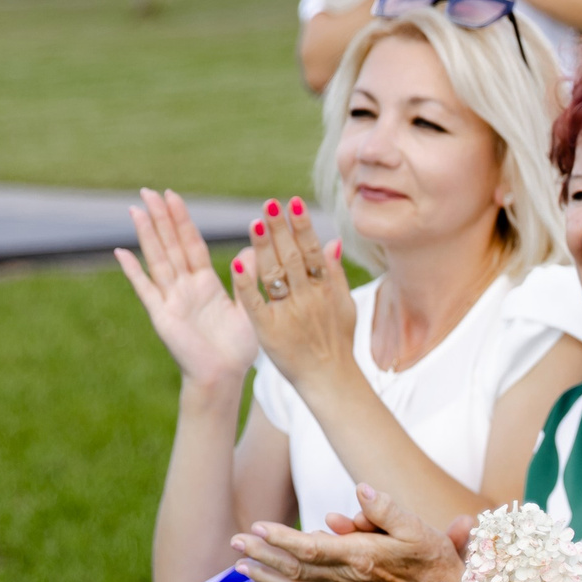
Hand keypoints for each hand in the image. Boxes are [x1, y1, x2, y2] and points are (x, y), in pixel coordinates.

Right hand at [116, 189, 253, 392]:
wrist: (223, 377)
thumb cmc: (237, 348)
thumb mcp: (249, 306)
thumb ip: (248, 277)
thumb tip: (256, 248)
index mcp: (205, 283)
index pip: (191, 243)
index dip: (182, 220)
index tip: (173, 196)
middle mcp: (185, 287)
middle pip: (171, 245)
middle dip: (160, 218)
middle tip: (148, 190)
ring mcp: (171, 299)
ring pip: (157, 259)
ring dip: (146, 235)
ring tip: (135, 209)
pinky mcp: (161, 315)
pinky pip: (145, 289)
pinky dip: (133, 271)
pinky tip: (120, 252)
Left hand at [231, 198, 352, 393]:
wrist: (329, 380)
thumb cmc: (337, 342)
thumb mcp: (344, 305)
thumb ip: (335, 273)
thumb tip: (333, 241)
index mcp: (325, 290)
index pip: (312, 251)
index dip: (302, 226)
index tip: (292, 202)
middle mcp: (308, 298)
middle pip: (293, 257)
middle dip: (281, 229)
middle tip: (268, 204)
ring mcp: (288, 314)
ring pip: (275, 275)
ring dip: (265, 248)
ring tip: (255, 222)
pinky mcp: (269, 331)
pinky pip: (255, 303)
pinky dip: (247, 283)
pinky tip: (237, 262)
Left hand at [232, 484, 465, 581]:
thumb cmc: (435, 562)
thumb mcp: (419, 529)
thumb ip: (387, 509)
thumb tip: (359, 490)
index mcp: (363, 559)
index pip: (311, 549)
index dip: (280, 539)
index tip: (256, 528)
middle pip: (295, 570)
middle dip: (261, 556)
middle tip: (234, 543)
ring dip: (266, 577)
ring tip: (241, 566)